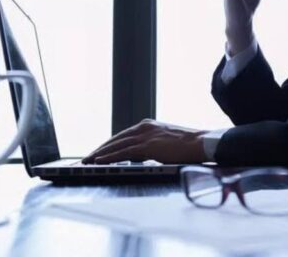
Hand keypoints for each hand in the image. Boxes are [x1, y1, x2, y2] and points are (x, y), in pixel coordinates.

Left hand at [82, 119, 207, 164]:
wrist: (201, 143)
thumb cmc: (189, 145)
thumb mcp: (166, 141)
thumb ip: (152, 145)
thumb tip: (141, 155)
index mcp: (148, 125)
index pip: (123, 135)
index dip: (109, 145)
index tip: (98, 152)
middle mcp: (144, 127)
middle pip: (116, 139)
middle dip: (100, 149)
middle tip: (86, 158)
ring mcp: (145, 136)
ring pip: (116, 145)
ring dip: (100, 154)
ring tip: (87, 161)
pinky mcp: (147, 146)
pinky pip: (123, 152)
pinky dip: (109, 157)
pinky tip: (99, 162)